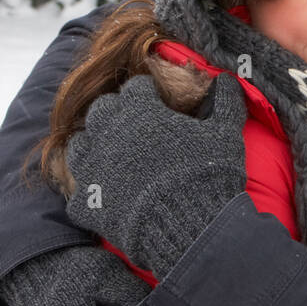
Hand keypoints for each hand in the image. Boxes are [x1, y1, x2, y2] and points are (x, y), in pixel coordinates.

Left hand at [64, 72, 248, 274]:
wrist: (191, 227)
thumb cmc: (208, 174)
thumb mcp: (226, 132)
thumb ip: (226, 102)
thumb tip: (228, 79)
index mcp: (139, 111)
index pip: (135, 88)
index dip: (148, 93)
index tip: (158, 101)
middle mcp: (107, 134)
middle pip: (101, 110)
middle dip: (116, 114)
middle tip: (135, 127)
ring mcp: (92, 169)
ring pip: (78, 146)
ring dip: (94, 147)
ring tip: (113, 158)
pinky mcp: (87, 204)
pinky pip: (80, 194)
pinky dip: (92, 195)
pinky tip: (108, 198)